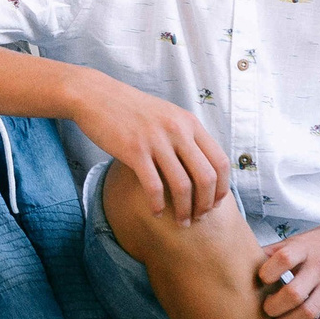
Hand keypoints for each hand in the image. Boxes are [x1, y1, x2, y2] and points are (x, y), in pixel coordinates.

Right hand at [69, 72, 225, 222]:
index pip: (220, 161)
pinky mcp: (134, 151)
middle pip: (206, 177)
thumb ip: (186, 136)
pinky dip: (157, 205)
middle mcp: (177, 130)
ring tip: (181, 222)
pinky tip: (156, 212)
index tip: (215, 203)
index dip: (222, 188)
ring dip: (184, 210)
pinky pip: (154, 186)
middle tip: (198, 217)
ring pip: (182, 186)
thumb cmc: (132, 110)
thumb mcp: (168, 115)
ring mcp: (156, 140)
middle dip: (205, 204)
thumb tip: (202, 165)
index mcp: (190, 123)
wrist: (97, 96)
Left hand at [256, 215, 319, 318]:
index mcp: (307, 248)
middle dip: (273, 307)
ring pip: (307, 313)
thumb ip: (281, 249)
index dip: (267, 272)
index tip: (262, 280)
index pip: (283, 259)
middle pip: (293, 294)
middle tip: (267, 309)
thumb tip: (248, 256)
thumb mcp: (308, 237)